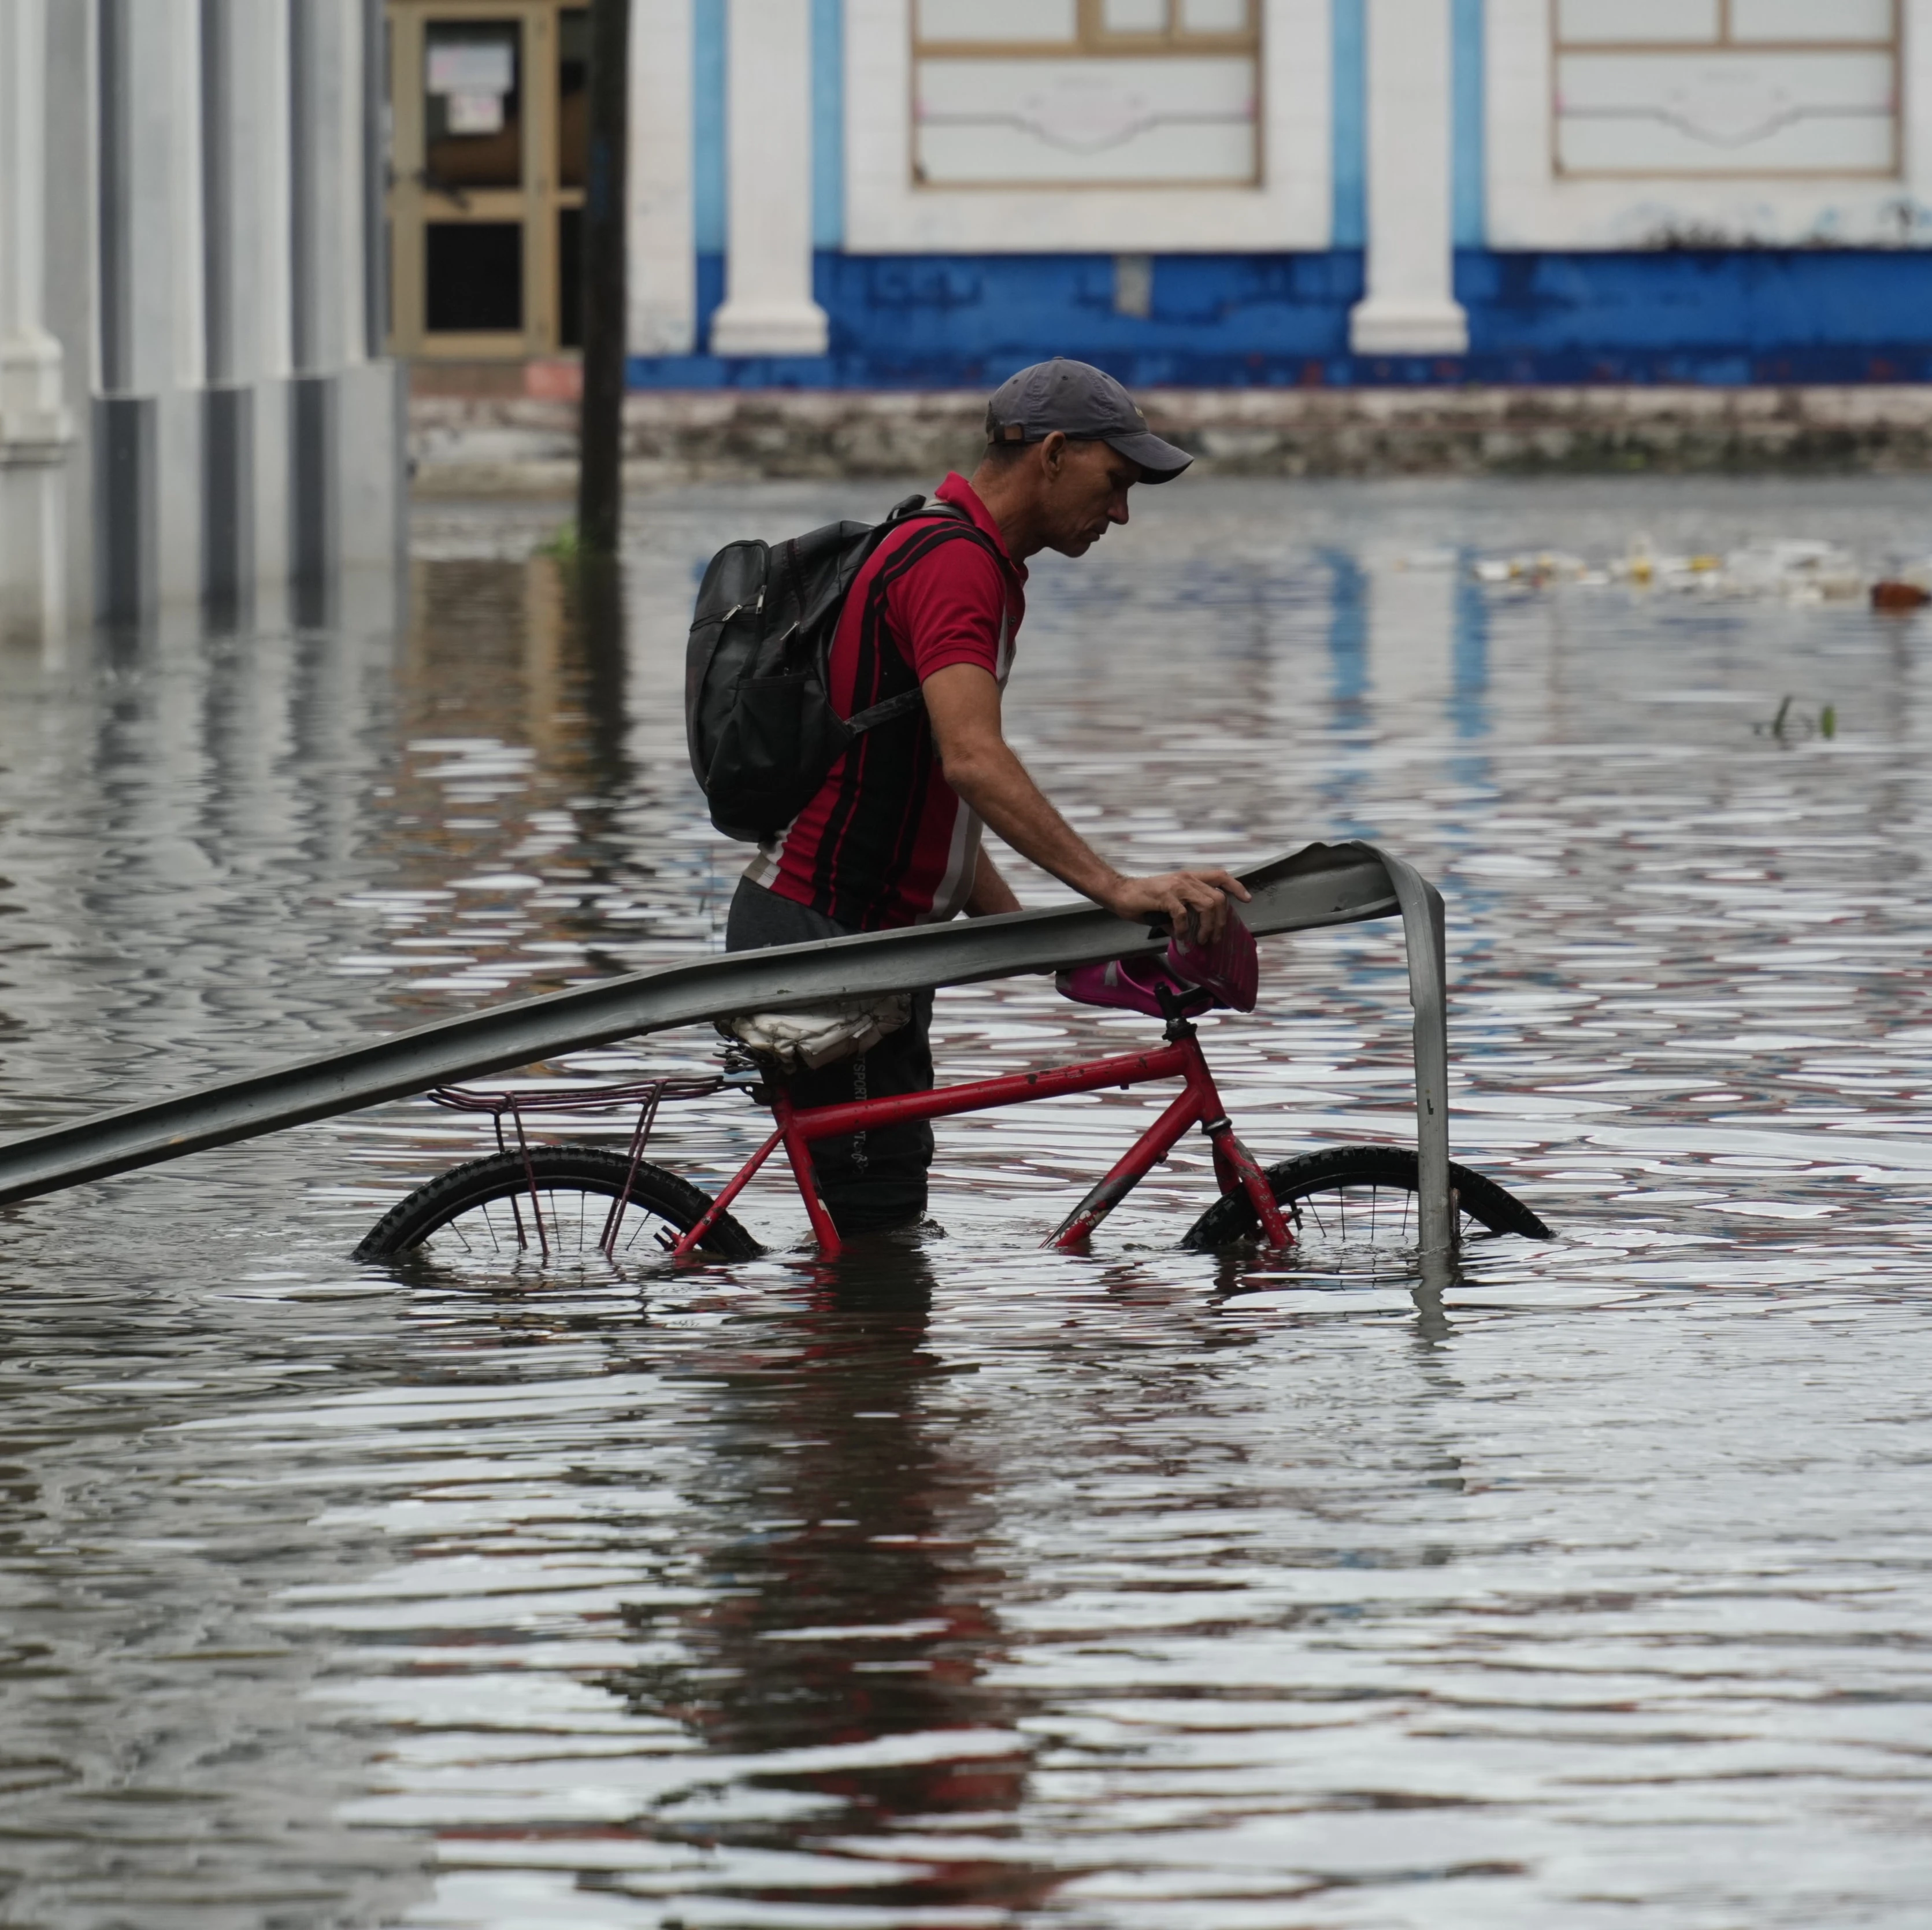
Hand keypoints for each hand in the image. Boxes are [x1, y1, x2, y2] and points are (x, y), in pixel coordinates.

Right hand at [1101, 869, 1250, 942]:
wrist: (1119, 893)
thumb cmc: (1143, 899)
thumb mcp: (1169, 903)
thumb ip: (1185, 912)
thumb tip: (1193, 933)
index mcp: (1189, 878)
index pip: (1220, 876)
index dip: (1236, 886)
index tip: (1246, 899)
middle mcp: (1186, 879)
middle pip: (1218, 898)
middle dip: (1220, 921)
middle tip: (1214, 938)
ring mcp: (1176, 886)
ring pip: (1207, 905)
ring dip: (1207, 927)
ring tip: (1200, 940)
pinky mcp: (1165, 896)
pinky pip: (1183, 915)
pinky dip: (1183, 929)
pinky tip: (1179, 937)